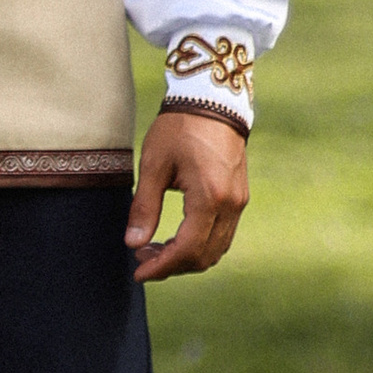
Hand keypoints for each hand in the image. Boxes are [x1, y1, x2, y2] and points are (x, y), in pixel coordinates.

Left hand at [125, 108, 248, 282]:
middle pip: (204, 256)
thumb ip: (144, 207)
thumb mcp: (154, 165)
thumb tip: (133, 244)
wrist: (212, 99)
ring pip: (216, 248)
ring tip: (154, 249)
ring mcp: (239, 202)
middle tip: (142, 259)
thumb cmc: (179, 128)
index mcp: (209, 197)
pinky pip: (222, 234)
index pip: (188, 249)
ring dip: (186, 257)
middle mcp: (231, 205)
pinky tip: (176, 237)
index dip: (162, 267)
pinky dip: (200, 244)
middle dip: (172, 265)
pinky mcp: (239, 197)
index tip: (139, 273)